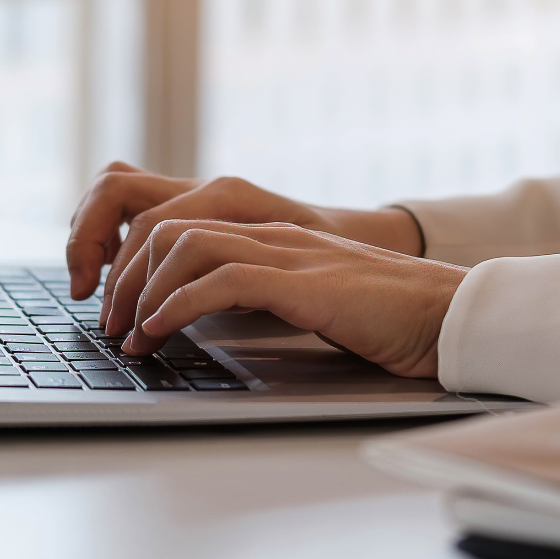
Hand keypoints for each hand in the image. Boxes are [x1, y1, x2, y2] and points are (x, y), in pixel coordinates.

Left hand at [120, 220, 465, 378]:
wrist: (448, 315)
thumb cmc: (380, 317)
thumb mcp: (303, 296)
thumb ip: (257, 291)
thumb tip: (196, 315)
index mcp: (268, 233)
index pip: (176, 222)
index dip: (133, 261)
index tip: (118, 306)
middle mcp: (270, 232)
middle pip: (166, 227)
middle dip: (124, 276)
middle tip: (111, 325)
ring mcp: (287, 251)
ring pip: (185, 245)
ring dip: (143, 293)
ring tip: (130, 336)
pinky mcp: (304, 281)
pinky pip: (222, 279)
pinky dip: (180, 305)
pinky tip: (163, 331)